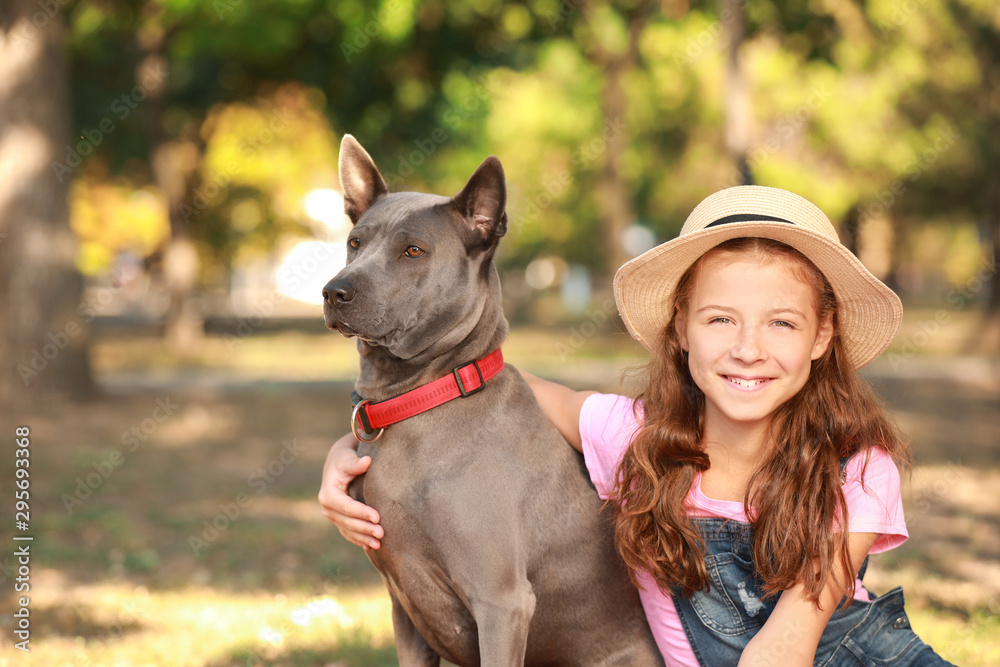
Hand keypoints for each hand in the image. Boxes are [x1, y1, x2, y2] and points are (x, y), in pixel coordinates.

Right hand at [318, 433, 383, 549]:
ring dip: (363, 538)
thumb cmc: (344, 459)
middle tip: (382, 533)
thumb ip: (355, 463)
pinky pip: (349, 533)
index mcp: (328, 494)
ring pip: (349, 530)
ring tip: (379, 544)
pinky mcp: (340, 520)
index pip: (346, 506)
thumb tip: (367, 461)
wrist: (339, 463)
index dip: (361, 513)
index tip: (377, 517)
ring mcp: (333, 516)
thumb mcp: (347, 458)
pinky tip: (371, 546)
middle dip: (364, 528)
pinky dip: (359, 540)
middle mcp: (327, 508)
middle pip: (347, 521)